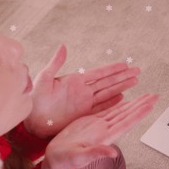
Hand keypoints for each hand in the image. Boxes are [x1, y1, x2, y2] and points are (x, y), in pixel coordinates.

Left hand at [24, 45, 140, 138]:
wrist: (31, 121)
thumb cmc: (34, 100)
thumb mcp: (43, 79)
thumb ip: (55, 64)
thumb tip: (62, 47)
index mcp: (75, 81)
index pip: (99, 73)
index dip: (113, 69)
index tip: (125, 64)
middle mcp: (83, 91)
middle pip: (107, 82)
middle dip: (122, 77)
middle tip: (137, 71)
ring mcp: (84, 103)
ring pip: (107, 93)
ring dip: (121, 88)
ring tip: (134, 82)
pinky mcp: (83, 115)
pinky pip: (101, 108)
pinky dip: (112, 103)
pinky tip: (122, 98)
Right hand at [41, 94, 157, 168]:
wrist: (55, 158)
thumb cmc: (64, 159)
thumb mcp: (79, 157)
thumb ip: (96, 154)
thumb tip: (113, 153)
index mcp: (103, 137)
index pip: (125, 123)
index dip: (138, 114)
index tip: (150, 105)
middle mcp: (104, 131)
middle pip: (127, 116)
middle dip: (141, 106)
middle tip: (154, 96)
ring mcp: (99, 127)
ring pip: (120, 112)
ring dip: (133, 104)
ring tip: (145, 96)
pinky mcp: (91, 123)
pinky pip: (108, 112)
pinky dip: (118, 105)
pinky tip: (125, 101)